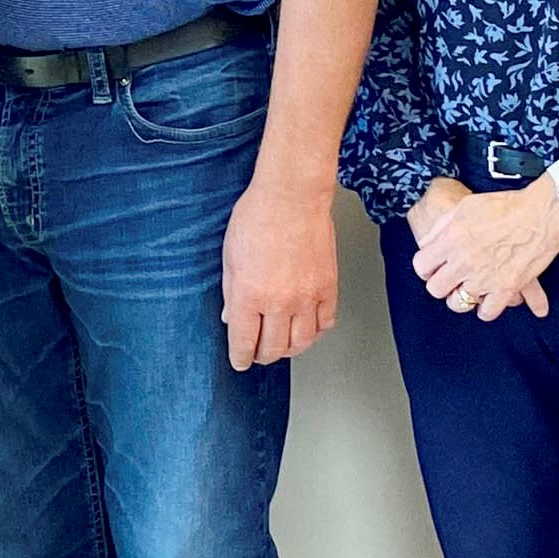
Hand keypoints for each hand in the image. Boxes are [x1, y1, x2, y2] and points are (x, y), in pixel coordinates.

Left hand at [222, 180, 340, 369]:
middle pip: (273, 349)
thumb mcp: (230, 256)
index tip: (239, 361)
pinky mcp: (328, 288)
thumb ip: (230, 291)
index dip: (240, 357)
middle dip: (262, 356)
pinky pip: (324, 324)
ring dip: (289, 349)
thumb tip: (231, 317)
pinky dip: (314, 332)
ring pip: (301, 343)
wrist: (293, 196)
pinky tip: (306, 328)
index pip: (244, 343)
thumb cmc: (257, 217)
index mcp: (248, 295)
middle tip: (258, 353)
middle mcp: (279, 302)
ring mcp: (307, 297)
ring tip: (282, 344)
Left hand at [410, 182, 558, 320]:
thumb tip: (427, 242)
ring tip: (467, 291)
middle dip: (441, 285)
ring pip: (459, 303)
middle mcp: (463, 261)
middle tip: (450, 280)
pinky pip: (488, 312)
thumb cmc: (507, 206)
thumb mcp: (466, 206)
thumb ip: (442, 226)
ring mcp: (483, 278)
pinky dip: (486, 309)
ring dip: (462, 298)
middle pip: (436, 288)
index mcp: (451, 239)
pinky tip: (487, 302)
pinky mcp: (505, 289)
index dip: (426, 267)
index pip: (421, 265)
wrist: (541, 214)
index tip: (432, 268)